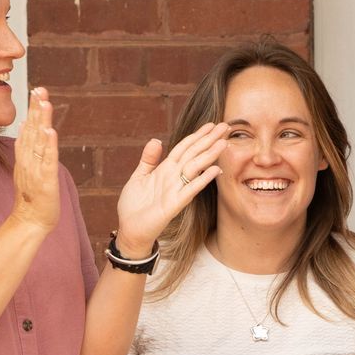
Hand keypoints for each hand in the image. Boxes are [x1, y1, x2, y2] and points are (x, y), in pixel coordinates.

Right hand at [10, 89, 60, 233]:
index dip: (32, 108)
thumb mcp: (28, 165)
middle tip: (39, 89)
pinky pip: (47, 160)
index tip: (36, 90)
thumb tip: (25, 123)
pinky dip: (48, 146)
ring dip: (42, 121)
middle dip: (35, 108)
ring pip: (39, 141)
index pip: (28, 127)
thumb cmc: (32, 195)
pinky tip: (50, 132)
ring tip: (44, 103)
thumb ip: (26, 146)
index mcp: (25, 155)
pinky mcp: (45, 180)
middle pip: (32, 130)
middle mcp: (28, 159)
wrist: (30, 220)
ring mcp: (36, 169)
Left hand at [113, 122, 226, 256]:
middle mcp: (174, 177)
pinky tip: (215, 170)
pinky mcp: (174, 204)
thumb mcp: (139, 176)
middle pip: (194, 154)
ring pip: (196, 168)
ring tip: (223, 142)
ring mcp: (176, 190)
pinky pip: (191, 189)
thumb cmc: (134, 205)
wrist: (130, 229)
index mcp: (165, 169)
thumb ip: (149, 159)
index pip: (184, 148)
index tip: (211, 125)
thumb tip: (156, 140)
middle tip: (224, 126)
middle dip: (208, 140)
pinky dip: (202, 179)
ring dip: (209, 155)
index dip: (197, 136)